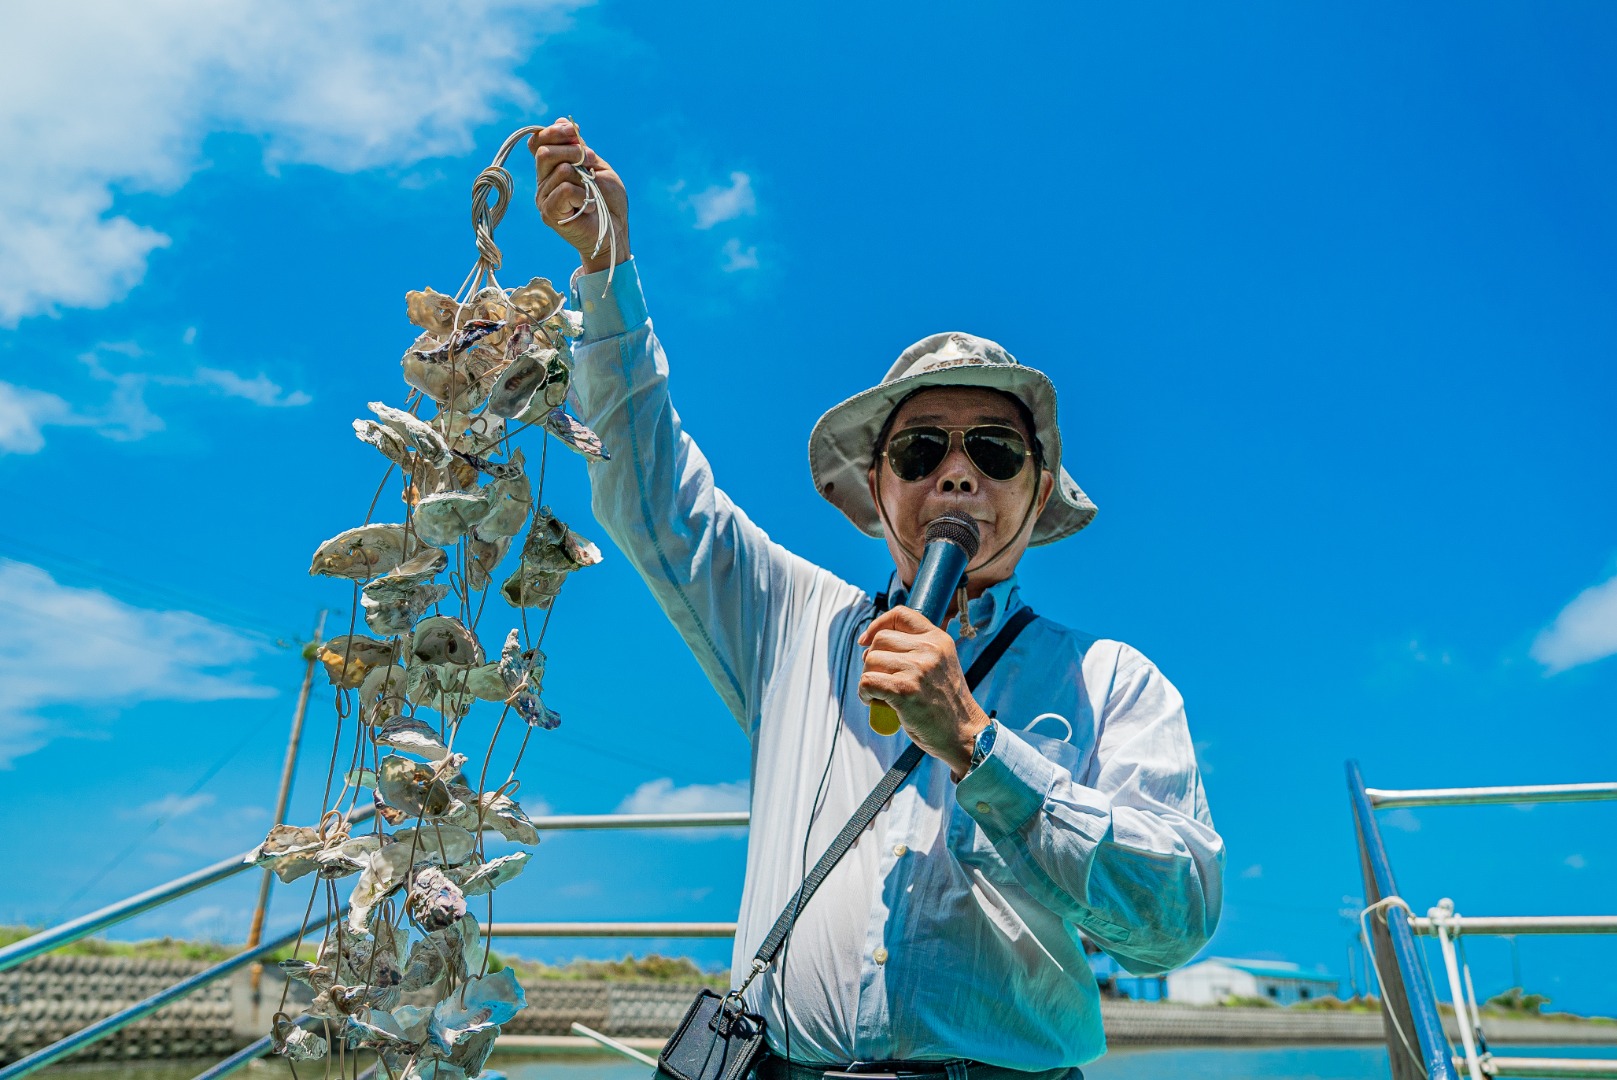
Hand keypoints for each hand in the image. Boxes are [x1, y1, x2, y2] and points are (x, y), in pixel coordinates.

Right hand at [527, 119, 630, 273]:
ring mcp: (544, 198)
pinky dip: (582, 193)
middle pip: (544, 152)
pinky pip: (563, 189)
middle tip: (592, 162)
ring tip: (593, 190)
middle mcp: (543, 181)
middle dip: (573, 151)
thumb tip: (560, 120)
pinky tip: (588, 205)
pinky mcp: (549, 213)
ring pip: (558, 169)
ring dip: (583, 175)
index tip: (573, 133)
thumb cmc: (609, 201)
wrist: (615, 231)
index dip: (553, 132)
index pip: (538, 142)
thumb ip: (578, 147)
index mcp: (552, 168)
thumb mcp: (596, 166)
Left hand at [858, 606, 990, 780]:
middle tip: (880, 678)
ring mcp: (917, 669)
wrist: (963, 734)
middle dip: (872, 659)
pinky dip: (864, 692)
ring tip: (880, 694)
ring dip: (868, 678)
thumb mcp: (939, 665)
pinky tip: (873, 701)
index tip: (866, 640)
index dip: (878, 624)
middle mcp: (929, 650)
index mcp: (938, 640)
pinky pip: (868, 681)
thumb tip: (872, 646)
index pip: (901, 614)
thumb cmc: (946, 704)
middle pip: (880, 640)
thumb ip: (916, 650)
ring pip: (871, 661)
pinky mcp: (905, 690)